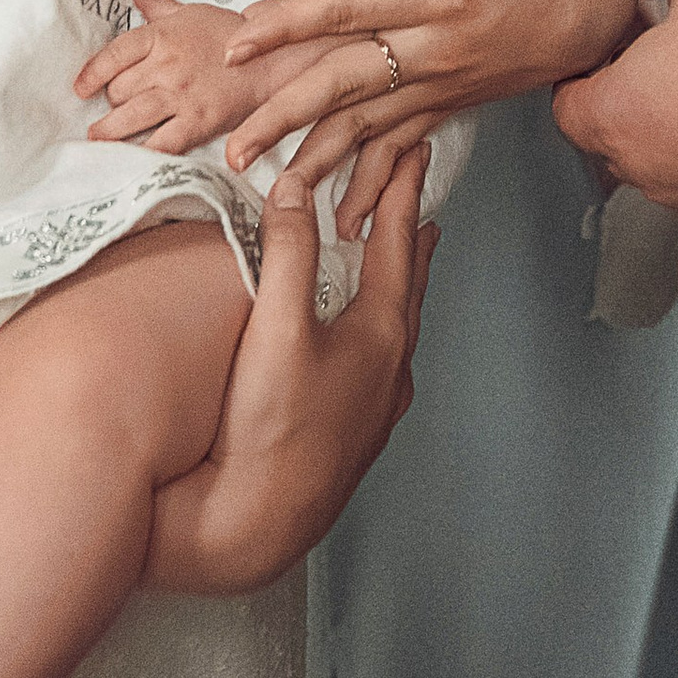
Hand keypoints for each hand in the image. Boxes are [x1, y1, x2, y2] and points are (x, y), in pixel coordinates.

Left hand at [75, 0, 252, 151]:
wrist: (273, 59)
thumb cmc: (229, 35)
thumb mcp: (190, 13)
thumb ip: (157, 4)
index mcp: (161, 35)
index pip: (113, 55)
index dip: (91, 74)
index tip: (80, 88)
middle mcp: (166, 65)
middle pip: (118, 90)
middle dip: (111, 102)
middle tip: (109, 111)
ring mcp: (180, 95)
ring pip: (129, 118)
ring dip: (110, 132)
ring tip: (100, 139)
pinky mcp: (197, 123)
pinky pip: (160, 144)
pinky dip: (142, 153)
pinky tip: (131, 157)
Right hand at [142, 158, 437, 593]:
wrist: (259, 523)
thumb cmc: (269, 428)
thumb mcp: (274, 327)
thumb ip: (286, 252)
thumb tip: (292, 189)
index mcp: (380, 334)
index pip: (398, 245)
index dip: (404, 194)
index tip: (414, 153)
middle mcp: (391, 368)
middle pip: (410, 284)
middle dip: (411, 235)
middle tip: (419, 198)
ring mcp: (377, 405)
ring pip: (399, 325)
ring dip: (398, 282)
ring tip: (398, 259)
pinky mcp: (356, 432)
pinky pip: (381, 358)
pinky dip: (379, 324)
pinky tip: (362, 338)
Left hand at [212, 0, 642, 203]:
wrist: (612, 11)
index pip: (354, 8)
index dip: (294, 23)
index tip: (242, 37)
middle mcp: (441, 48)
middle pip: (349, 83)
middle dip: (285, 111)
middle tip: (229, 138)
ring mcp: (448, 84)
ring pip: (369, 126)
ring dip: (312, 155)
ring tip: (259, 179)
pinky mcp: (456, 104)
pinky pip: (403, 146)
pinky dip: (366, 178)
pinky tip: (336, 213)